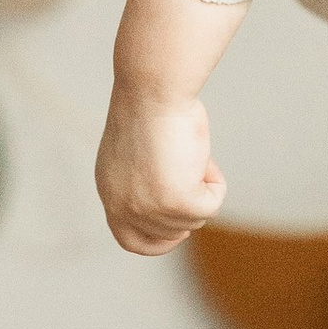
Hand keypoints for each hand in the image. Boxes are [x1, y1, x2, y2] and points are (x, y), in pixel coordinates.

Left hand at [95, 83, 225, 253]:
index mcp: (110, 191)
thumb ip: (151, 181)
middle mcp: (123, 206)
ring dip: (202, 186)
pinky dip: (216, 182)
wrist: (154, 87)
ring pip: (193, 219)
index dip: (158, 241)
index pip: (129, 239)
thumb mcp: (142, 154)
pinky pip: (212, 205)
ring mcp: (148, 208)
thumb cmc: (153, 105)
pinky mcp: (176, 202)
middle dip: (188, 207)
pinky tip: (202, 155)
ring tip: (190, 151)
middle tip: (195, 171)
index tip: (180, 231)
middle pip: (169, 233)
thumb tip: (181, 199)